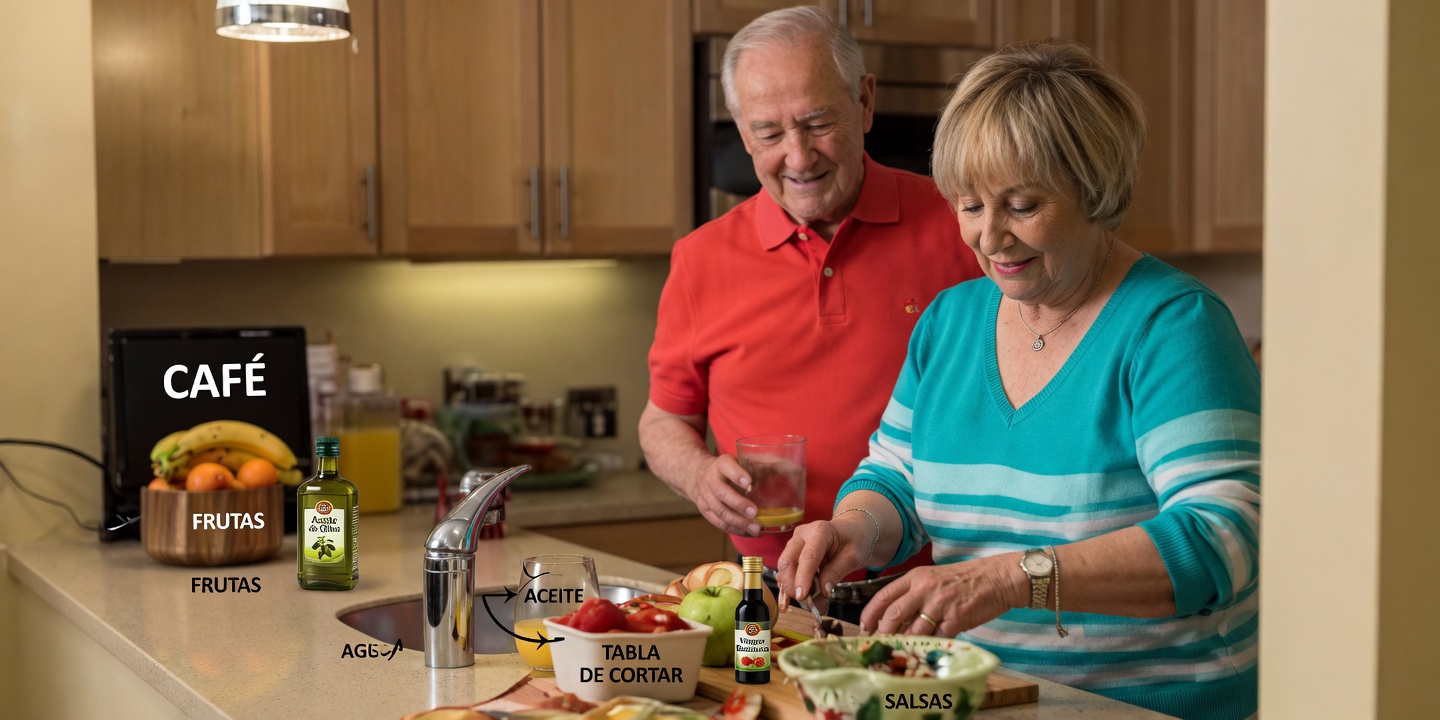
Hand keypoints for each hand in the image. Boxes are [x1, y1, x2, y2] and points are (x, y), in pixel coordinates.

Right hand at [687, 454, 760, 536]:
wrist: (700, 477)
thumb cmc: (729, 470)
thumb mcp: (740, 462)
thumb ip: (759, 466)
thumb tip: (786, 469)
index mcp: (721, 465)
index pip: (726, 467)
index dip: (736, 475)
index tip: (750, 483)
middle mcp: (710, 480)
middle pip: (721, 492)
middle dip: (738, 504)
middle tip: (754, 512)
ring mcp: (706, 497)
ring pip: (720, 511)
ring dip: (739, 522)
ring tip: (756, 528)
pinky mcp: (706, 512)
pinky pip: (720, 523)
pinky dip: (736, 530)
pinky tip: (749, 532)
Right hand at [774, 518, 869, 611]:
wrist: (854, 531)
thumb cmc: (855, 541)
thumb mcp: (853, 557)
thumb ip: (836, 573)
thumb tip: (822, 591)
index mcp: (820, 531)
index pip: (808, 556)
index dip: (803, 577)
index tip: (802, 596)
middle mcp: (802, 534)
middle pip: (787, 561)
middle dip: (791, 584)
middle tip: (805, 602)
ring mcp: (795, 542)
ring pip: (784, 568)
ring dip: (793, 587)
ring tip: (811, 602)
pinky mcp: (793, 552)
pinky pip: (788, 571)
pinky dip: (794, 585)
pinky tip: (807, 595)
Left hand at [859, 555, 1018, 636]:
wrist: (996, 578)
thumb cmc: (963, 580)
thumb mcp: (933, 578)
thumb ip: (914, 594)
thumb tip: (894, 619)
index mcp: (915, 577)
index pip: (884, 596)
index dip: (870, 614)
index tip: (864, 629)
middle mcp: (925, 588)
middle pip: (893, 614)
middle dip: (884, 633)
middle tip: (880, 646)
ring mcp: (941, 603)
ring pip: (913, 630)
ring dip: (905, 644)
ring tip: (901, 653)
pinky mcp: (957, 617)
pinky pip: (937, 638)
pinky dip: (930, 647)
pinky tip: (926, 652)